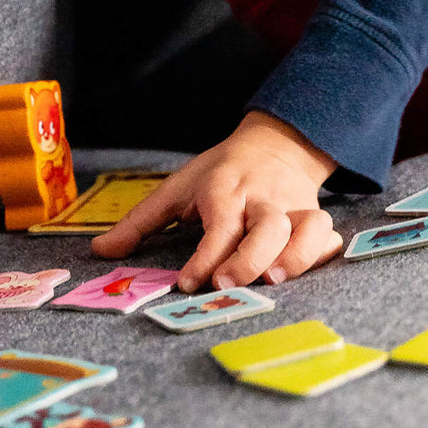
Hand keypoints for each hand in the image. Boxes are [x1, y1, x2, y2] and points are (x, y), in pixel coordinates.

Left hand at [91, 111, 342, 291]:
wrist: (275, 144)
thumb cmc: (219, 172)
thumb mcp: (176, 188)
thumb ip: (140, 222)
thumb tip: (100, 252)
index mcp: (225, 188)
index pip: (219, 223)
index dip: (205, 255)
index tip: (186, 283)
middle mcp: (262, 197)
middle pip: (267, 226)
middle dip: (249, 258)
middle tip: (226, 284)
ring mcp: (292, 207)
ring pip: (306, 228)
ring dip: (296, 257)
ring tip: (275, 281)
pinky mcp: (314, 216)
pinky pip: (327, 235)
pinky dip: (321, 254)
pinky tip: (305, 271)